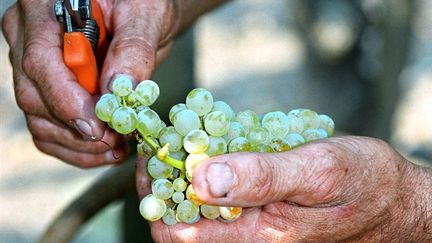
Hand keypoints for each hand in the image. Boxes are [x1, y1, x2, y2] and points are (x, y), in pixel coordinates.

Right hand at [1, 0, 176, 166]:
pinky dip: (77, 149)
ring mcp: (33, 68)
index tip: (98, 128)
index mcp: (45, 11)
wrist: (140, 16)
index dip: (67, 101)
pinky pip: (49, 130)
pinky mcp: (46, 92)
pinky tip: (107, 151)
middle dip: (76, 128)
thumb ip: (133, 48)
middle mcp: (28, 39)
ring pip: (39, 120)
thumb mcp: (145, 15)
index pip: (40, 62)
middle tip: (116, 140)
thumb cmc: (140, 5)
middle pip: (34, 96)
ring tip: (118, 147)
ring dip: (79, 145)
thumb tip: (118, 90)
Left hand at [136, 136, 430, 241]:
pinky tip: (213, 142)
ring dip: (184, 168)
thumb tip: (202, 179)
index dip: (155, 194)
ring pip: (198, 202)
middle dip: (165, 178)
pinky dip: (209, 164)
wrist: (390, 198)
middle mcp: (247, 236)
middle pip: (182, 217)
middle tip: (165, 139)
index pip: (178, 232)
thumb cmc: (362, 185)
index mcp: (256, 236)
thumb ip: (261, 178)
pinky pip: (221, 190)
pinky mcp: (260, 207)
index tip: (153, 154)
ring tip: (185, 135)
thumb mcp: (317, 173)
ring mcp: (252, 223)